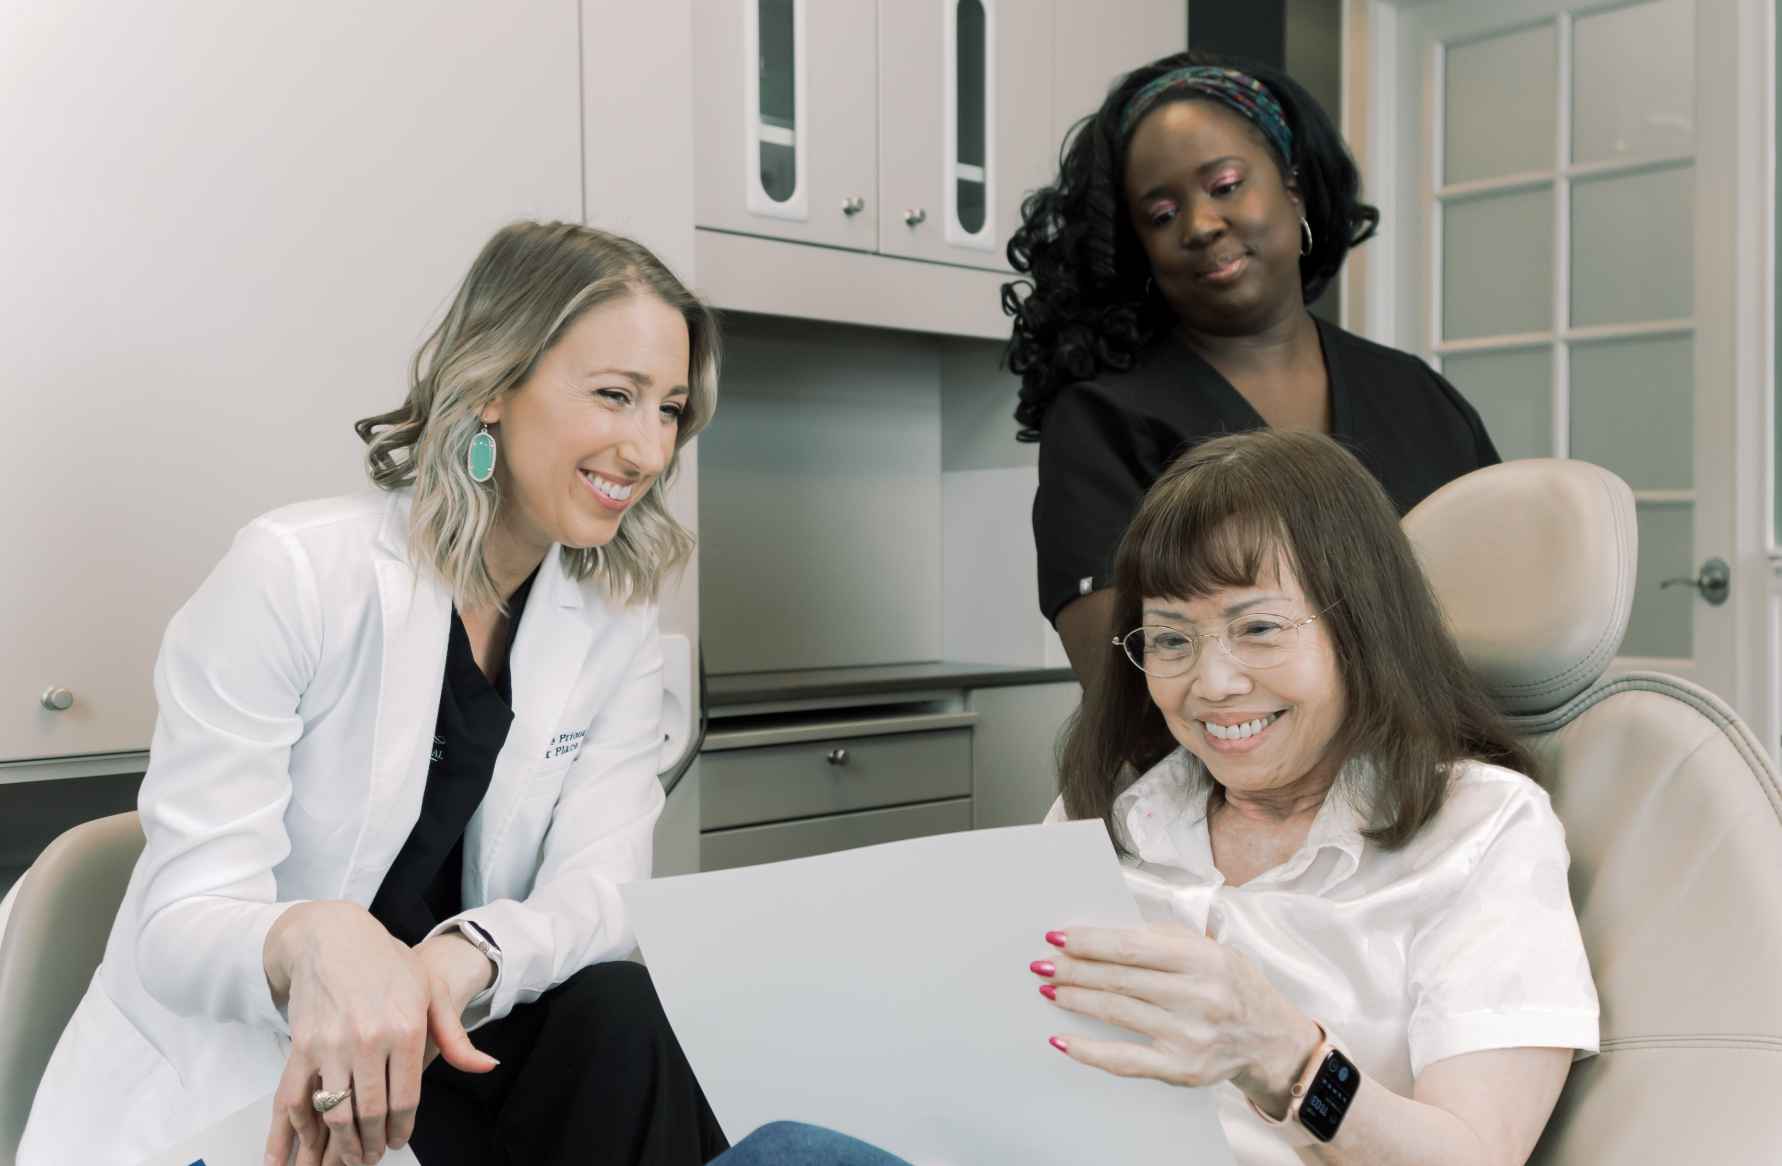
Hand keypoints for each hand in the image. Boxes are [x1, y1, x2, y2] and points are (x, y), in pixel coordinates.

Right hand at [259, 904, 492, 1165]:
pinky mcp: (301, 1045)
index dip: (402, 1128)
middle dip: (372, 1143)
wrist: (333, 936)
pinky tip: (303, 1148)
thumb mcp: (430, 992)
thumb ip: (456, 1037)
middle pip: (371, 1113)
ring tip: (350, 1154)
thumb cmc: (387, 964)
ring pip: (336, 1113)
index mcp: (406, 1029)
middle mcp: (369, 1040)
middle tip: (373, 1154)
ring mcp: (331, 1044)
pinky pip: (295, 1099)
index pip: (406, 1099)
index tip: (398, 1140)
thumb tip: (487, 1067)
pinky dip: (296, 1132)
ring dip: (342, 1143)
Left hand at [1033, 924, 1321, 1115]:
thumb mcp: (1209, 949)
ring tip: (1048, 990)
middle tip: (1042, 964)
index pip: (1132, 947)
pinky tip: (1062, 1039)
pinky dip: (1088, 1050)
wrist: (1271, 1039)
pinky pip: (1124, 1059)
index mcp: (1204, 959)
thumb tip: (1102, 937)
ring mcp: (1189, 1036)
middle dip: (1073, 970)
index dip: (1089, 942)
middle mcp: (1199, 997)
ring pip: (1116, 1013)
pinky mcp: (1181, 1069)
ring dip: (1075, 1000)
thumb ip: (1162, 940)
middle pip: (1119, 980)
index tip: (1057, 937)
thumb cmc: (1232, 985)